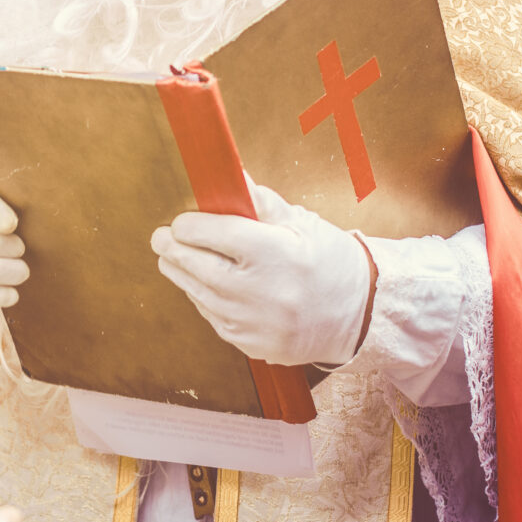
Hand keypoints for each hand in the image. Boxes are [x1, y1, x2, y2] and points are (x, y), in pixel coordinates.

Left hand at [150, 183, 370, 366]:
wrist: (359, 316)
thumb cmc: (330, 262)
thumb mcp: (302, 224)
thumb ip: (260, 203)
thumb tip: (230, 176)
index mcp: (275, 253)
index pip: (214, 233)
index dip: (190, 225)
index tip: (182, 220)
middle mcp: (261, 291)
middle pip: (196, 265)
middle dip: (173, 248)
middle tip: (162, 237)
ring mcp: (254, 323)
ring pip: (198, 294)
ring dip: (180, 274)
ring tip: (172, 258)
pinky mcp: (251, 345)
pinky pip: (213, 317)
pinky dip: (203, 299)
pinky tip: (204, 286)